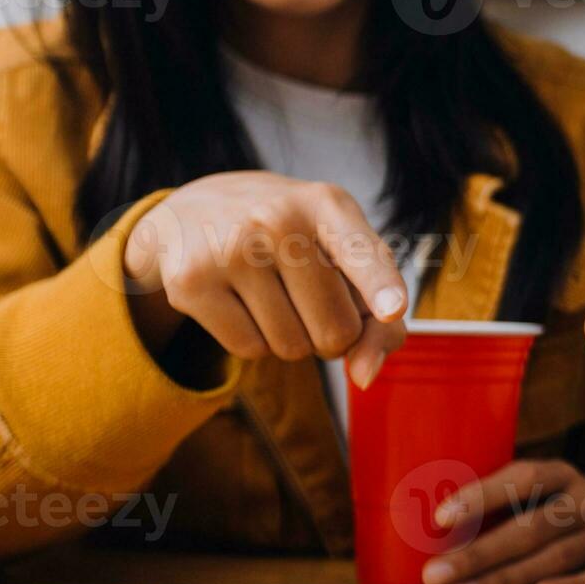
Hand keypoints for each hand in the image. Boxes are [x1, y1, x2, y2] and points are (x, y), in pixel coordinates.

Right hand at [123, 171, 408, 387]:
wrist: (194, 212)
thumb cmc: (295, 245)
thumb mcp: (346, 260)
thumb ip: (379, 320)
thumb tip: (364, 377)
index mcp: (328, 206)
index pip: (362, 253)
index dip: (380, 286)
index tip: (393, 310)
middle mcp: (277, 219)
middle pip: (337, 331)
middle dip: (332, 334)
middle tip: (309, 297)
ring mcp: (229, 249)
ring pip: (292, 348)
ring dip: (292, 338)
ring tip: (272, 291)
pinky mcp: (191, 282)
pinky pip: (250, 350)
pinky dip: (254, 341)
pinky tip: (240, 300)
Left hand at [419, 460, 584, 583]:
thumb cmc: (567, 514)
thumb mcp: (545, 495)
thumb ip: (505, 504)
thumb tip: (434, 528)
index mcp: (562, 476)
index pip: (522, 479)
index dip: (482, 496)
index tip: (440, 517)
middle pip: (531, 528)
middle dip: (479, 553)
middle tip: (434, 573)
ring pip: (553, 557)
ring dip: (503, 578)